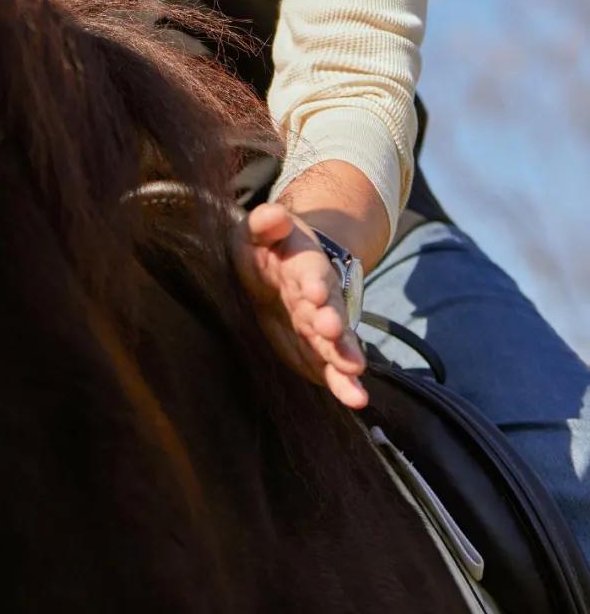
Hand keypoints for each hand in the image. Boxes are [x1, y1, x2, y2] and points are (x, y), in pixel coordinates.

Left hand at [230, 202, 367, 408]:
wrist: (279, 271)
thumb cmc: (265, 251)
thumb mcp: (258, 232)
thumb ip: (264, 223)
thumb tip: (274, 215)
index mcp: (303, 265)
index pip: (310, 272)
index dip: (313, 280)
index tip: (315, 291)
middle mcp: (319, 297)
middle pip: (329, 309)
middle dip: (332, 321)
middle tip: (333, 331)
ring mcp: (320, 325)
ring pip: (335, 342)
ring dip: (343, 355)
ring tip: (354, 371)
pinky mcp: (315, 351)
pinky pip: (331, 369)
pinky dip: (342, 383)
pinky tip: (355, 398)